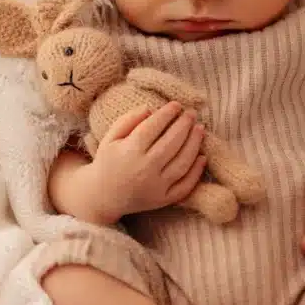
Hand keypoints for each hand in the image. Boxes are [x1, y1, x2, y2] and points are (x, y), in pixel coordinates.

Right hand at [90, 101, 206, 221]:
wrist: (102, 198)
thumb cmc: (107, 163)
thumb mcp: (110, 138)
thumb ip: (128, 120)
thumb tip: (150, 108)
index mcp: (129, 152)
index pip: (153, 127)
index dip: (167, 114)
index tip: (176, 104)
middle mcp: (144, 169)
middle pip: (172, 143)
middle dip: (185, 125)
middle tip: (192, 113)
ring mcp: (156, 186)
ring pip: (182, 162)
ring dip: (195, 144)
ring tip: (200, 128)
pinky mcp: (163, 200)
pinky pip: (185, 186)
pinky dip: (196, 171)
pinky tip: (202, 156)